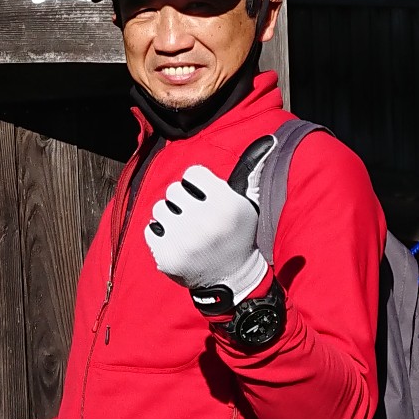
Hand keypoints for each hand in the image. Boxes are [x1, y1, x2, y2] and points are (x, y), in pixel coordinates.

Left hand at [143, 164, 270, 299]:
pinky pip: (149, 229)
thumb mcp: (249, 204)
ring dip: (170, 217)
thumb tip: (270, 138)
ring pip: (159, 208)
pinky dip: (159, 235)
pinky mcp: (167, 256)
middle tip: (196, 217)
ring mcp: (184, 241)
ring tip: (187, 231)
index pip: (192, 172)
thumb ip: (252, 171)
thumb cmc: (239, 235)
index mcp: (225, 203)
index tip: (206, 198)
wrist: (232, 280)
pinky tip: (177, 243)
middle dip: (182, 201)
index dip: (198, 185)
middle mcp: (205, 221)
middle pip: (173, 189)